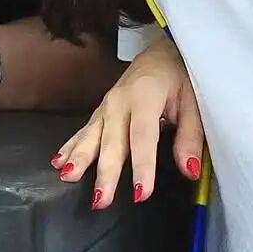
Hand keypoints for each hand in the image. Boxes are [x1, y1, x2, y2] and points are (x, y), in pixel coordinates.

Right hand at [51, 33, 202, 208]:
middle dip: (105, 172)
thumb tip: (189, 170)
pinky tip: (58, 161)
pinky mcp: (101, 110)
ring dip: (80, 157)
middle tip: (100, 200)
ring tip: (68, 176)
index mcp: (145, 96)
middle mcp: (120, 101)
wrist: (161, 52)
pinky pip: (84, 130)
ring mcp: (107, 105)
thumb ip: (190, 136)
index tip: (141, 194)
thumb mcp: (194, 102)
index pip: (142, 136)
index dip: (142, 166)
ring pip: (92, 135)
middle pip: (112, 141)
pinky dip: (70, 146)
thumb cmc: (179, 77)